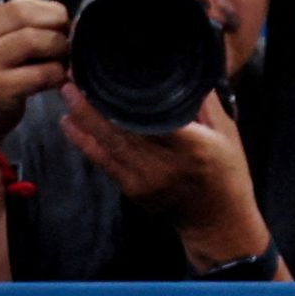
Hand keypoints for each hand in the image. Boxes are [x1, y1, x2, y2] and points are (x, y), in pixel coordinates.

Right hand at [0, 0, 69, 141]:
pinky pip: (41, 72)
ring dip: (60, 48)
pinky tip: (57, 77)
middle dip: (56, 19)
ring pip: (36, 40)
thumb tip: (62, 7)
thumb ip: (13, 17)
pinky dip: (57, 74)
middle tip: (65, 32)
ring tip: (63, 56)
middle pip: (24, 10)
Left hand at [57, 83, 276, 270]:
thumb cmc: (227, 175)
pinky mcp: (132, 190)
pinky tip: (70, 124)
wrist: (218, 223)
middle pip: (120, 128)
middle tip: (73, 76)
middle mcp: (163, 163)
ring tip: (67, 93)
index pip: (150, 116)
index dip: (123, 96)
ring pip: (106, 144)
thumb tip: (188, 72)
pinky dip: (84, 142)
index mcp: (190, 146)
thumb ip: (206, 104)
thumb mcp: (227, 134)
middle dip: (92, 103)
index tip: (107, 72)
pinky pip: (103, 162)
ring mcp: (144, 179)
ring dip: (83, 118)